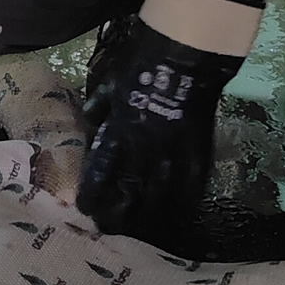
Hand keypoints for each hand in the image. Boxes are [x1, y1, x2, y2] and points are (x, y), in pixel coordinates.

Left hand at [76, 0, 261, 239]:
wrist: (185, 53)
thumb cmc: (142, 62)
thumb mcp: (111, 82)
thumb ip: (100, 106)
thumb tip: (90, 119)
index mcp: (120, 131)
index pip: (101, 172)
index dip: (93, 194)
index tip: (85, 208)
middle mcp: (145, 148)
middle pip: (130, 193)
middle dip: (118, 215)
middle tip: (109, 229)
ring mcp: (174, 152)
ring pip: (162, 197)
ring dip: (149, 217)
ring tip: (141, 231)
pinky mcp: (199, 150)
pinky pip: (193, 185)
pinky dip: (185, 202)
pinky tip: (179, 214)